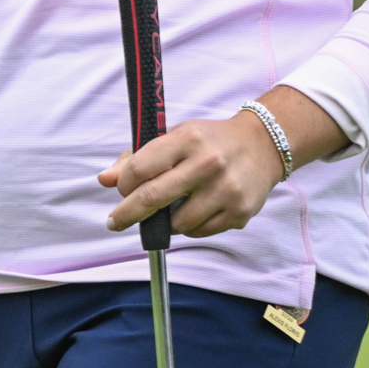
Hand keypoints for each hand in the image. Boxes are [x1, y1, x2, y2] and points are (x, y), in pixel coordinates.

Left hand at [100, 86, 343, 238]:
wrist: (264, 144)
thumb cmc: (209, 140)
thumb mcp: (174, 136)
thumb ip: (136, 157)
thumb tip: (105, 180)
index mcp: (187, 139)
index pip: (140, 168)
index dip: (124, 185)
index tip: (122, 191)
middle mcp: (207, 163)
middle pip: (153, 198)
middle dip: (127, 214)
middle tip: (114, 223)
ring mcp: (226, 190)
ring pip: (177, 223)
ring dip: (166, 221)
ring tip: (173, 207)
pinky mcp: (240, 211)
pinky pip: (200, 231)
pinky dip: (190, 227)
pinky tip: (197, 210)